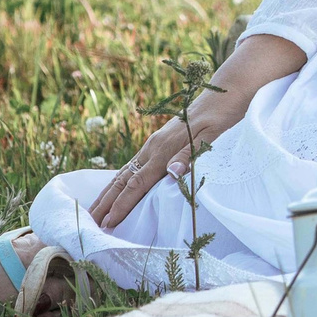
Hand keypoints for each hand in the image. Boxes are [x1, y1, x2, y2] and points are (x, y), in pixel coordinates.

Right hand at [89, 83, 251, 229]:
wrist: (225, 92)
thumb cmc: (222, 116)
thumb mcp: (213, 136)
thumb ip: (190, 154)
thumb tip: (171, 173)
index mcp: (164, 150)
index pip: (137, 184)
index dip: (122, 205)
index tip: (108, 223)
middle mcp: (153, 148)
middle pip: (123, 180)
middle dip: (106, 203)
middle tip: (91, 224)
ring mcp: (153, 145)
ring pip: (124, 173)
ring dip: (108, 193)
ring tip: (94, 211)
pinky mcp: (157, 142)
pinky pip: (132, 165)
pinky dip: (119, 181)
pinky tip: (114, 189)